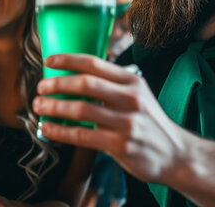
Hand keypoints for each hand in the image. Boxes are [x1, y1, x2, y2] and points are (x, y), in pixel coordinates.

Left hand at [32, 54, 192, 183]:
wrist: (176, 154)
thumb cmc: (150, 123)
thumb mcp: (138, 95)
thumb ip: (113, 84)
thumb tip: (77, 75)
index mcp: (132, 81)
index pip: (94, 63)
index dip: (68, 60)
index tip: (48, 61)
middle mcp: (131, 98)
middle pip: (85, 83)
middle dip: (57, 84)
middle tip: (40, 87)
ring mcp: (127, 122)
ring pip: (81, 109)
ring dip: (54, 107)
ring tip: (39, 106)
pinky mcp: (121, 145)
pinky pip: (82, 135)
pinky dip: (60, 131)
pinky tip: (47, 128)